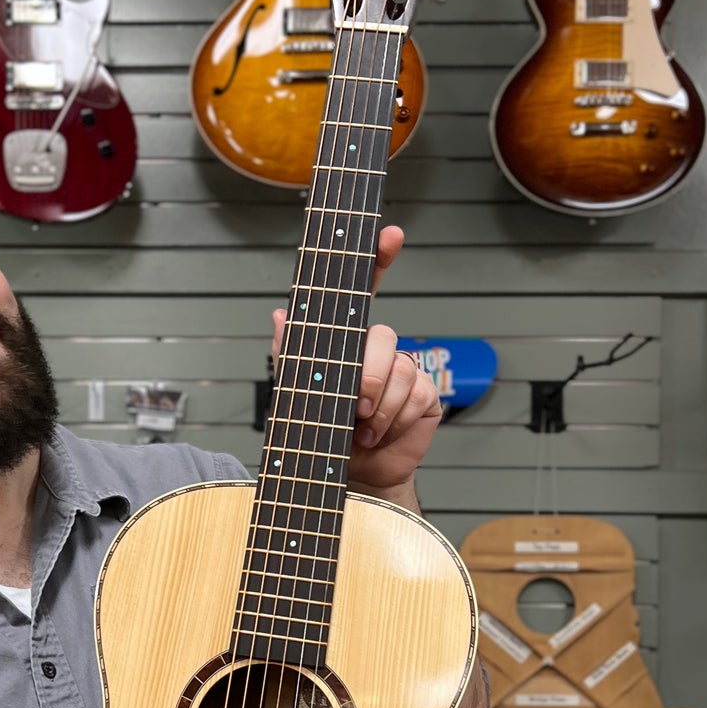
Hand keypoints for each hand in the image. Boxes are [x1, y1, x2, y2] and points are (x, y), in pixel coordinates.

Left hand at [271, 224, 440, 497]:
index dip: (379, 258)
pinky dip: (394, 419)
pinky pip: (417, 394)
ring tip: (361, 428)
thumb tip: (281, 314)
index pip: (367, 289)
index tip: (390, 232)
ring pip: (401, 369)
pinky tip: (380, 432)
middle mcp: (381, 349)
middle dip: (367, 375)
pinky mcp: (425, 396)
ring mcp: (406, 370)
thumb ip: (289, 353)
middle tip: (353, 407)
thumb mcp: (296, 390)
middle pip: (384, 337)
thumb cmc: (320, 430)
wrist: (349, 475)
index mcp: (350, 340)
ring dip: (378, 406)